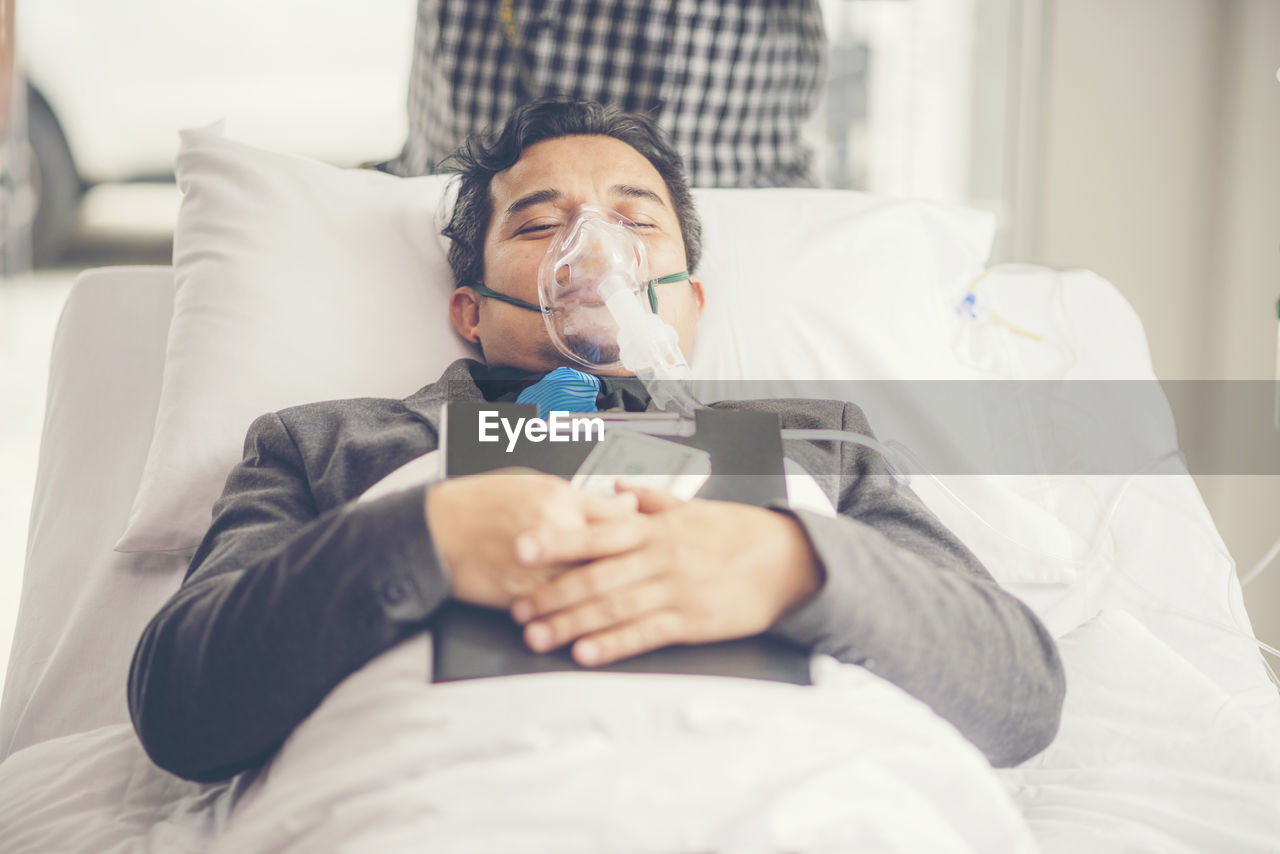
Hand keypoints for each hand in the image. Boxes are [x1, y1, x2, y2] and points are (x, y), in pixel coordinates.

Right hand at [425, 469, 638, 608]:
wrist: (434, 531)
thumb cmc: (480, 503)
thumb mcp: (534, 483)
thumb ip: (584, 497)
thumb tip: (626, 505)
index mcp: (558, 498)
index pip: (617, 520)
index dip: (640, 536)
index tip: (651, 543)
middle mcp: (551, 532)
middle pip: (610, 557)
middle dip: (633, 570)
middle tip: (649, 577)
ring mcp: (536, 567)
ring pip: (588, 588)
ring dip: (609, 597)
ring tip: (629, 601)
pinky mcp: (521, 595)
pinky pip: (560, 608)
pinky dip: (577, 612)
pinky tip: (592, 616)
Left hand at [508, 485, 822, 665]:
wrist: (787, 561)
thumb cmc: (738, 534)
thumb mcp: (693, 508)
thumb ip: (651, 500)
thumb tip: (615, 487)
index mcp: (655, 528)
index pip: (596, 532)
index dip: (556, 541)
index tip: (520, 547)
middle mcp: (659, 557)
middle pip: (595, 575)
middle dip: (551, 592)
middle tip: (516, 606)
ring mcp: (674, 591)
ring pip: (613, 607)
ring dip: (571, 623)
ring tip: (538, 636)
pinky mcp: (691, 621)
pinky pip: (645, 634)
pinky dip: (614, 644)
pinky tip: (586, 654)